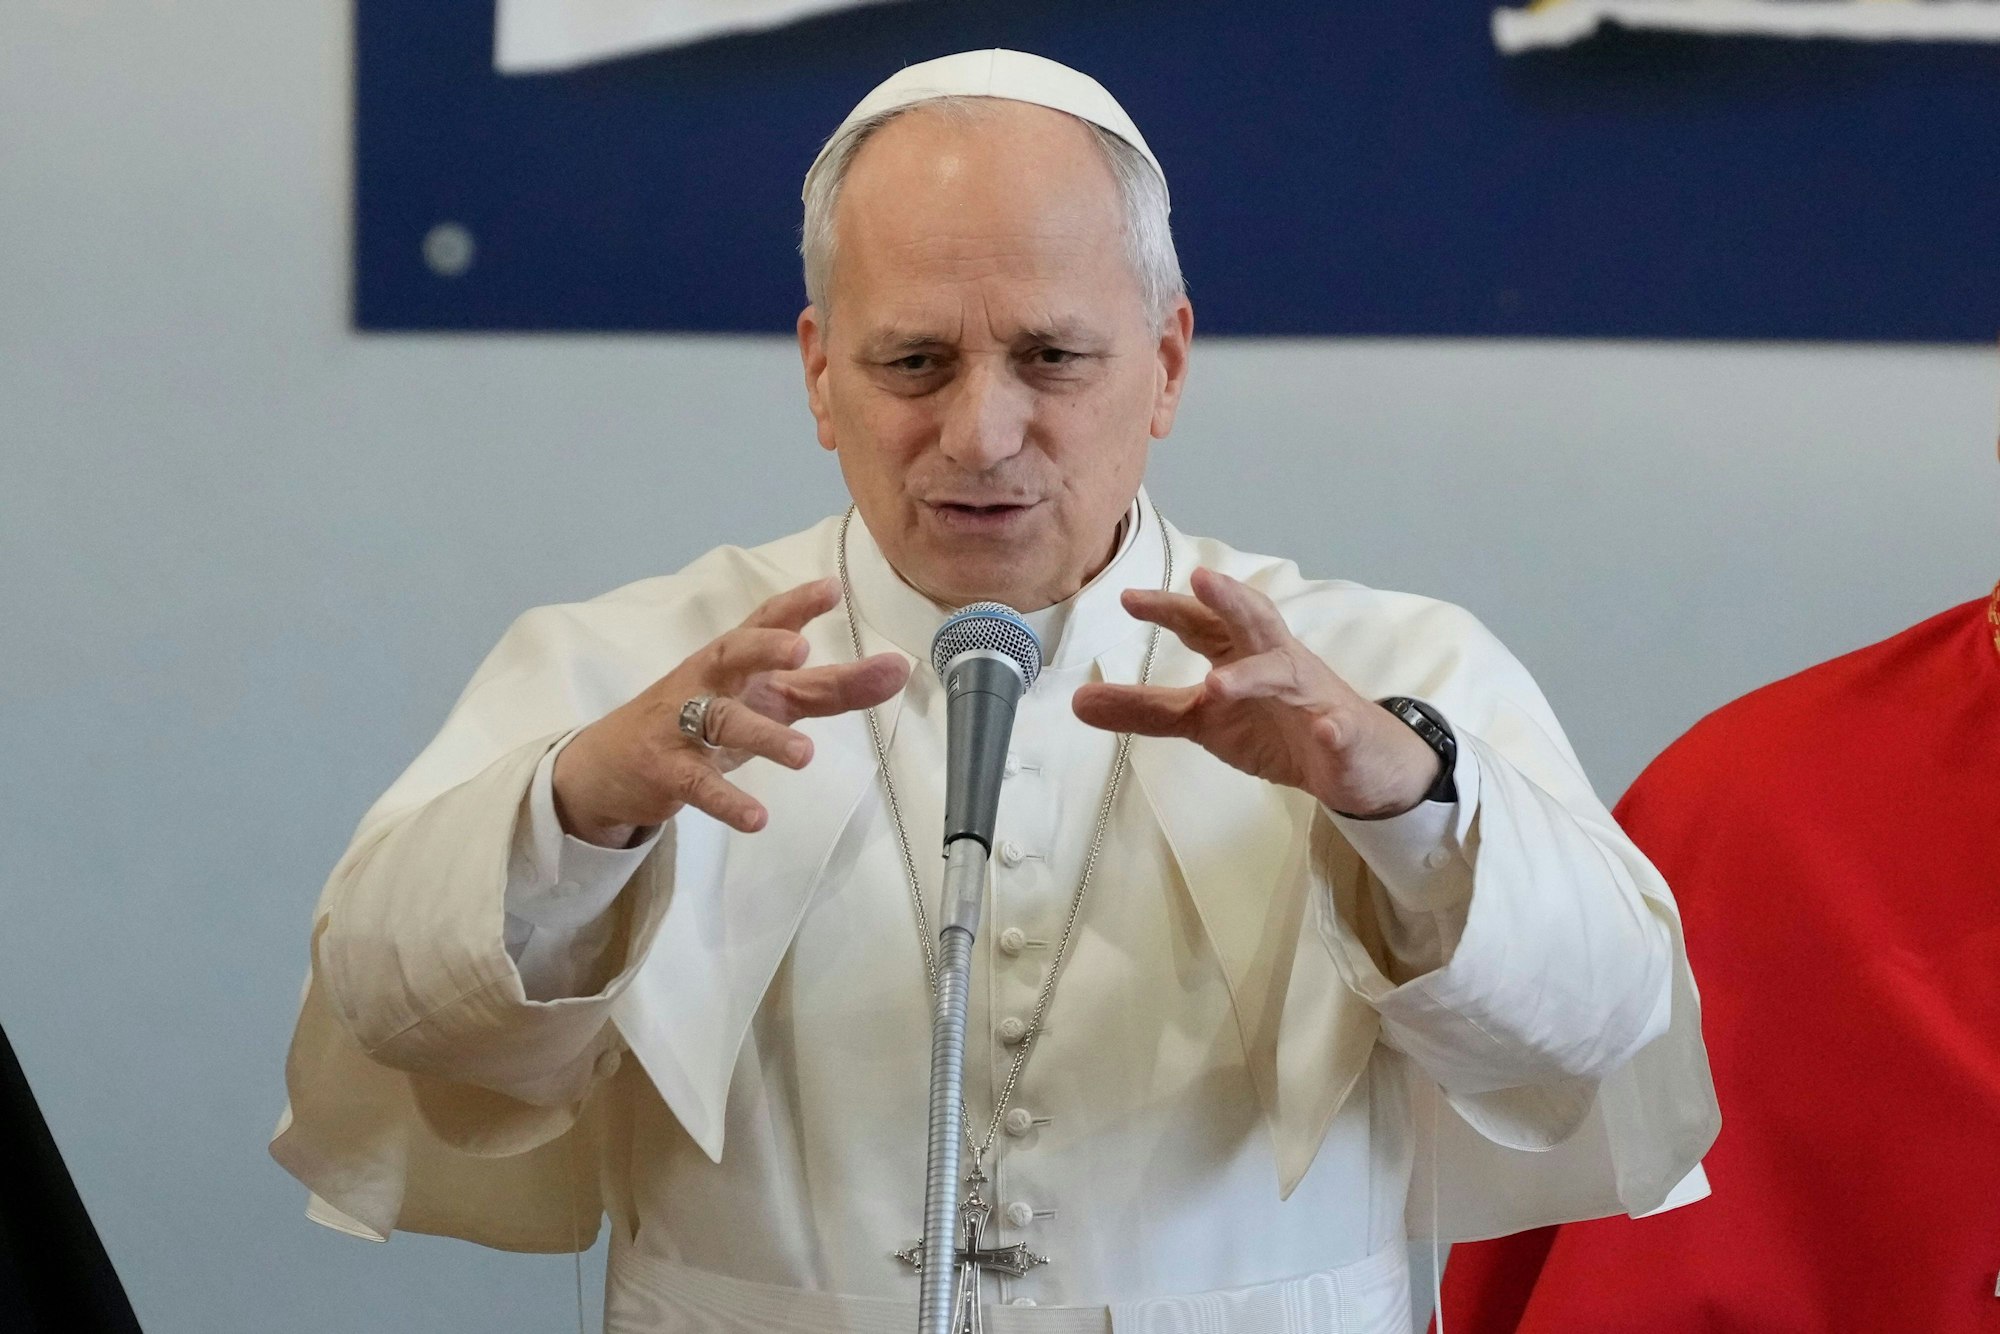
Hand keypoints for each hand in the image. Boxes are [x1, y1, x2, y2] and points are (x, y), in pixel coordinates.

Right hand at [553, 578, 909, 844]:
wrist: (610, 766)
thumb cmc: (703, 721)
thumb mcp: (769, 701)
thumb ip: (832, 688)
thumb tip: (898, 669)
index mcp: (733, 660)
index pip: (762, 622)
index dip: (794, 605)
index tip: (831, 589)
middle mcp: (707, 681)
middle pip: (731, 654)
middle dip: (763, 649)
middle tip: (800, 652)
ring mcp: (681, 724)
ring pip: (721, 722)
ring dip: (763, 736)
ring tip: (804, 755)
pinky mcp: (667, 770)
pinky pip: (698, 784)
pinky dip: (727, 800)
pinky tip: (756, 818)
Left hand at [1071, 568, 1439, 817]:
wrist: (1354, 762)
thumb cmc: (1276, 725)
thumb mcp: (1203, 721)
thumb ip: (1146, 708)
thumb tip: (1079, 701)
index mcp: (1243, 654)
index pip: (1204, 623)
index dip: (1170, 608)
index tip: (1129, 599)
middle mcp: (1279, 663)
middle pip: (1255, 622)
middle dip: (1231, 600)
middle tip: (1203, 580)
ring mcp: (1315, 697)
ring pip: (1288, 674)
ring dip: (1256, 674)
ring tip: (1218, 684)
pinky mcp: (1344, 736)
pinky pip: (1341, 731)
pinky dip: (1334, 729)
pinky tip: (1327, 732)